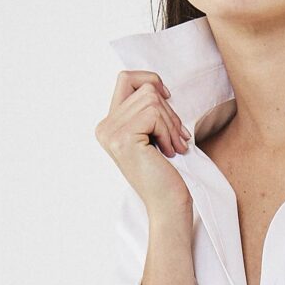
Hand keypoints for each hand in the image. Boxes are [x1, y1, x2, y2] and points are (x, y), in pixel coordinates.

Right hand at [96, 70, 193, 225]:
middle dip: (169, 112)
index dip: (150, 80)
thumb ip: (147, 110)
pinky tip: (169, 152)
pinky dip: (168, 131)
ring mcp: (111, 132)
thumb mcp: (153, 134)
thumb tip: (156, 85)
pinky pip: (154, 114)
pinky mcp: (123, 138)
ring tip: (175, 146)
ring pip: (151, 100)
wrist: (167, 205)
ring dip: (171, 123)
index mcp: (109, 125)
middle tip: (179, 138)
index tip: (168, 97)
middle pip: (144, 89)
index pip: (125, 79)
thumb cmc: (166, 172)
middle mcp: (104, 127)